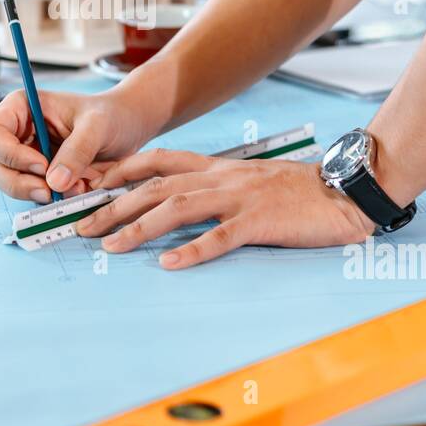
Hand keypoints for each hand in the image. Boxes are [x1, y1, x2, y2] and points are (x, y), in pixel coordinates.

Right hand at [0, 85, 159, 201]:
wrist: (127, 128)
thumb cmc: (110, 115)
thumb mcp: (98, 125)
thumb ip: (77, 150)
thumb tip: (55, 182)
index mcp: (20, 109)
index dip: (9, 154)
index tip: (41, 165)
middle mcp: (16, 133)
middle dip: (18, 182)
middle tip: (49, 191)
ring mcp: (25, 157)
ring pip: (8, 184)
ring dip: (36, 193)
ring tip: (75, 187)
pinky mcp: (38, 178)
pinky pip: (32, 195)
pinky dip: (52, 200)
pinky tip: (78, 189)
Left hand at [76, 149, 375, 268]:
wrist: (343, 190)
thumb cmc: (297, 192)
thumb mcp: (248, 181)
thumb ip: (215, 188)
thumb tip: (179, 204)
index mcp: (216, 168)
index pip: (157, 160)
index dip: (119, 170)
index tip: (88, 185)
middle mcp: (220, 177)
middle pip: (155, 186)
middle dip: (113, 205)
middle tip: (82, 226)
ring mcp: (239, 198)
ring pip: (178, 208)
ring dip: (140, 227)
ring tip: (112, 245)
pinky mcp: (260, 221)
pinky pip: (221, 236)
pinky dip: (194, 251)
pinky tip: (171, 264)